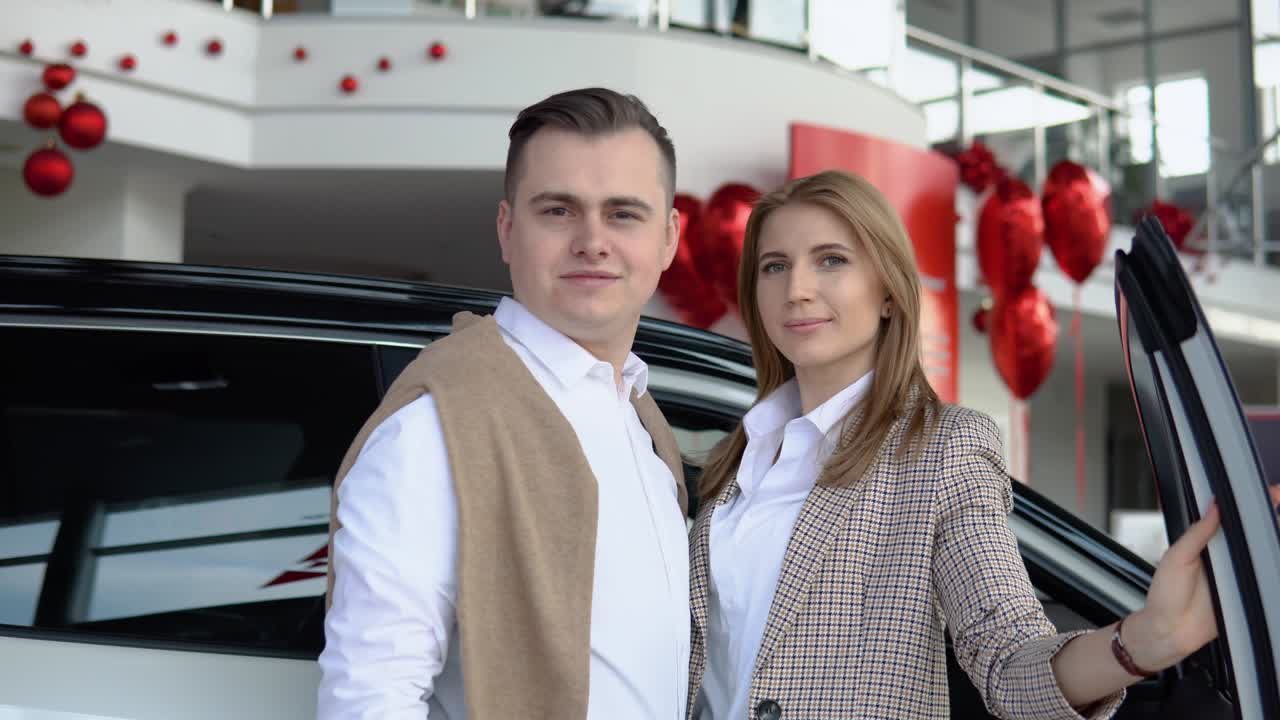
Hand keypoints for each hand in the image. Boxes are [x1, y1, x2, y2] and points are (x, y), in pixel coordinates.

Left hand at [1128, 484, 1279, 671]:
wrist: (1169, 632)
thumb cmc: (1165, 595)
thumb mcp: (1177, 558)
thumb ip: (1197, 533)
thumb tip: (1214, 507)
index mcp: (1206, 544)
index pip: (1231, 519)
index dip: (1247, 505)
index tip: (1266, 491)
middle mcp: (1225, 558)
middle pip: (1252, 534)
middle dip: (1269, 518)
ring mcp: (1239, 576)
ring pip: (1264, 555)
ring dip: (1274, 540)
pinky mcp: (1249, 595)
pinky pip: (1268, 580)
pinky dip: (1275, 571)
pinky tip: (1278, 558)